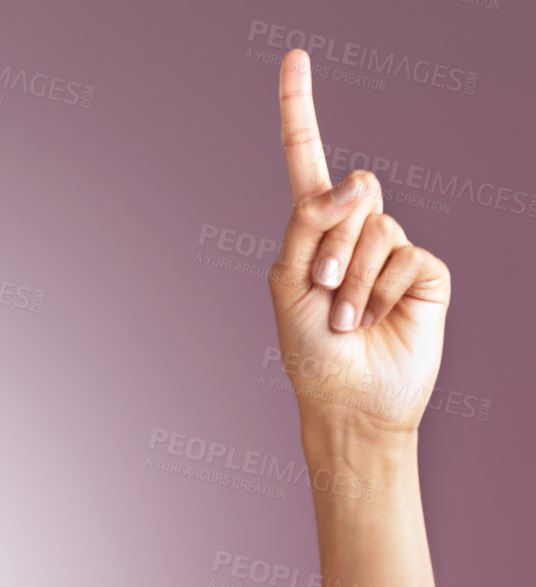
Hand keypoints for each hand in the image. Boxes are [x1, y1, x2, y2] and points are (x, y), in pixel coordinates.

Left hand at [267, 48, 451, 441]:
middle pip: (354, 191)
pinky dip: (383, 292)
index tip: (294, 56)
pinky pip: (405, 255)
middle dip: (334, 243)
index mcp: (311, 229)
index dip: (299, 108)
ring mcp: (392, 248)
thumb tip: (354, 182)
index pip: (306, 159)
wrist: (349, 401)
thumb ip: (309, 224)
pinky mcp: (425, 272)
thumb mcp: (289, 282)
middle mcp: (354, 231)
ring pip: (377, 228)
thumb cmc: (309, 350)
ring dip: (354, 280)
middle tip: (325, 291)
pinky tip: (377, 321)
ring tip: (348, 320)